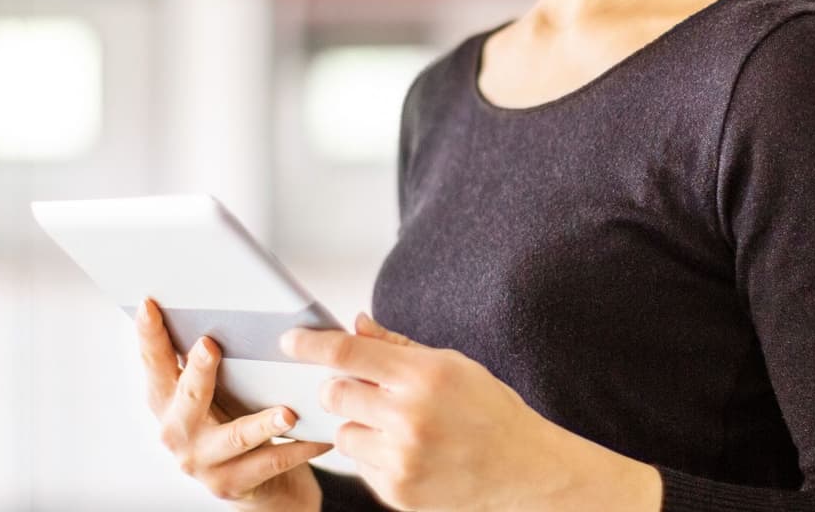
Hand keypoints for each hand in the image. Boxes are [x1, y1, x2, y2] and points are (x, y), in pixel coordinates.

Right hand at [136, 296, 333, 509]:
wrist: (259, 484)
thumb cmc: (236, 420)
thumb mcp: (219, 389)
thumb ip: (214, 359)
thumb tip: (234, 307)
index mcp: (167, 400)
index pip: (155, 363)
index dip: (149, 335)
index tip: (149, 304)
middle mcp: (176, 432)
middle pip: (187, 398)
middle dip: (198, 372)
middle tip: (210, 345)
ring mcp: (202, 462)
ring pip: (234, 438)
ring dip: (261, 424)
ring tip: (287, 413)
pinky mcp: (232, 485)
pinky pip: (270, 463)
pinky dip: (299, 449)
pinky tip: (321, 436)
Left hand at [280, 312, 659, 511]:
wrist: (523, 472)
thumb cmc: (490, 412)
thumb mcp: (452, 366)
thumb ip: (398, 347)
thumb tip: (355, 324)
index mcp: (424, 376)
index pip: (348, 352)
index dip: (311, 343)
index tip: (290, 340)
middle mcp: (409, 417)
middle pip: (334, 392)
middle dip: (341, 388)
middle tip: (366, 391)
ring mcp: (401, 458)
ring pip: (343, 431)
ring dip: (360, 425)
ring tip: (398, 427)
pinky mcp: (396, 491)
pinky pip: (360, 464)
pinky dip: (375, 455)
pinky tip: (411, 453)